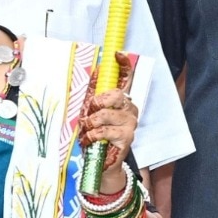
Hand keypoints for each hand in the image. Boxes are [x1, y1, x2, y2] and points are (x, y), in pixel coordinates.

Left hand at [80, 52, 138, 175]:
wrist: (102, 163)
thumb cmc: (97, 136)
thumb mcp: (91, 113)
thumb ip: (93, 95)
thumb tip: (94, 71)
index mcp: (122, 100)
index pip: (127, 78)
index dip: (124, 65)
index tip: (117, 54)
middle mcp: (129, 109)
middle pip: (115, 94)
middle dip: (97, 103)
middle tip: (90, 113)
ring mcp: (130, 123)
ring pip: (106, 114)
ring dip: (91, 123)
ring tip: (88, 131)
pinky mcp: (126, 138)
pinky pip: (104, 131)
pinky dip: (92, 135)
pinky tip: (91, 140)